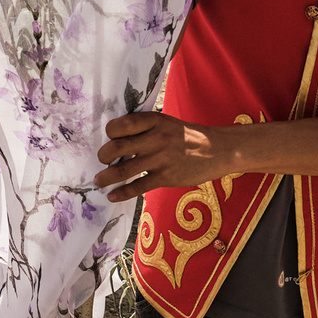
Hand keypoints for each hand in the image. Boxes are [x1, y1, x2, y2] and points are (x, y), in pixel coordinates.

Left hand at [93, 111, 231, 203]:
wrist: (218, 150)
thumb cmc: (188, 136)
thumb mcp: (167, 123)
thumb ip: (145, 129)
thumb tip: (115, 139)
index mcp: (155, 121)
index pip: (122, 124)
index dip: (110, 132)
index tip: (108, 138)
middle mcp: (156, 138)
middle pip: (117, 147)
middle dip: (103, 156)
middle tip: (102, 160)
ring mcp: (160, 159)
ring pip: (123, 170)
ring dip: (106, 177)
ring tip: (99, 181)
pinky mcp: (166, 177)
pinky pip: (137, 187)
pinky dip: (121, 193)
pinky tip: (112, 196)